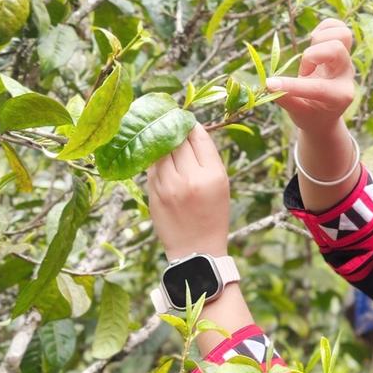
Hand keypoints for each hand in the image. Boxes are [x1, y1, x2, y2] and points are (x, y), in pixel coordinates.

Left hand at [145, 120, 228, 259]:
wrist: (196, 250)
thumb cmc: (212, 216)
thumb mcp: (221, 185)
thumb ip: (207, 158)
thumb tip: (190, 129)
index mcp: (212, 175)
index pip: (198, 137)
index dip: (191, 125)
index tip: (187, 121)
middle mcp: (189, 178)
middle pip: (177, 138)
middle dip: (174, 128)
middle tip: (171, 121)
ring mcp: (168, 185)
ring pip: (160, 149)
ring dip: (161, 140)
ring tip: (162, 135)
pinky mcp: (153, 192)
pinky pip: (151, 165)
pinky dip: (154, 158)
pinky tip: (158, 158)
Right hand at [265, 17, 356, 134]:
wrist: (326, 113)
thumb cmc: (310, 114)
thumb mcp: (297, 113)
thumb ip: (284, 99)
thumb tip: (268, 84)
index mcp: (339, 97)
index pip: (318, 87)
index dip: (291, 85)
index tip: (269, 84)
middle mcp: (346, 76)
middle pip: (336, 49)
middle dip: (311, 56)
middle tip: (304, 72)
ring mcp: (346, 61)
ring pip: (342, 34)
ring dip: (319, 41)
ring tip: (310, 56)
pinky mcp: (343, 49)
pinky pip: (338, 27)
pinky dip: (324, 29)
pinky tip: (314, 43)